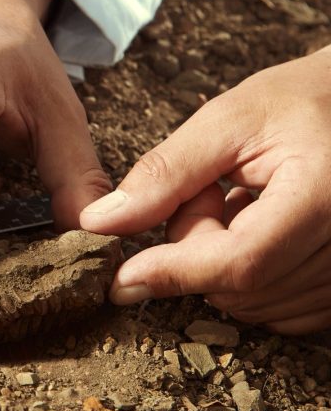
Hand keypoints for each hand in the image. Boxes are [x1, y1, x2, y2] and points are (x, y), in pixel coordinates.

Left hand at [81, 45, 330, 333]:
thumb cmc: (301, 101)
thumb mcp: (228, 120)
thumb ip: (164, 174)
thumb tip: (101, 224)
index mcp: (325, 196)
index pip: (240, 261)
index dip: (173, 273)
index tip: (120, 279)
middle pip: (238, 286)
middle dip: (197, 248)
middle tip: (207, 191)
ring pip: (253, 304)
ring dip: (221, 262)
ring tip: (239, 202)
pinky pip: (276, 310)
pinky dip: (247, 279)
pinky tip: (255, 230)